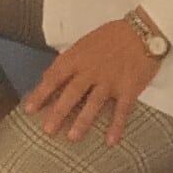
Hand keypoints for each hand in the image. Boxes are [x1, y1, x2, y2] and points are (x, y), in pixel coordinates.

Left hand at [25, 17, 165, 145]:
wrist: (143, 31)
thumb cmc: (111, 36)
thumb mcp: (85, 43)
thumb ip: (68, 61)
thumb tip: (49, 77)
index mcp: (78, 57)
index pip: (55, 77)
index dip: (41, 93)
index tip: (29, 109)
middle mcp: (91, 70)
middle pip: (72, 93)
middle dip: (58, 112)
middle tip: (48, 131)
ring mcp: (110, 80)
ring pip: (94, 103)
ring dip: (83, 121)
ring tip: (73, 138)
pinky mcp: (128, 88)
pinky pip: (121, 110)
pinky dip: (116, 126)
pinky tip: (111, 141)